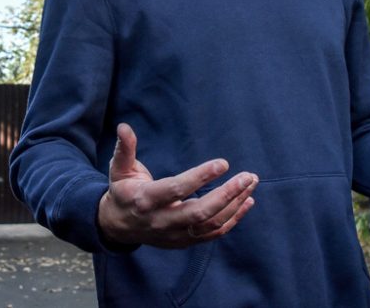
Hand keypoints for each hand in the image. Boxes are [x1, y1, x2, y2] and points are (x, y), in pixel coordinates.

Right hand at [97, 123, 258, 248]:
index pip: (177, 189)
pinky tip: (247, 201)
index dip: (200, 176)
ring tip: (251, 184)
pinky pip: (213, 234)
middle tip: (248, 176)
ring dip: (235, 205)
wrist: (118, 227)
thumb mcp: (119, 169)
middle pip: (200, 212)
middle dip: (227, 194)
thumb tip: (123, 126)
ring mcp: (175, 234)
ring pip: (211, 224)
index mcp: (145, 200)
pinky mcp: (184, 241)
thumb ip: (124, 148)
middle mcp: (162, 221)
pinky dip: (233, 219)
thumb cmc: (122, 192)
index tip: (223, 163)